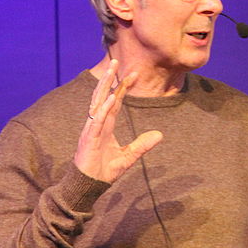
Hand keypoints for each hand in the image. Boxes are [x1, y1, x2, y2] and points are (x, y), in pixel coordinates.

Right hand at [73, 60, 162, 182]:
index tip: (133, 74)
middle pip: (104, 96)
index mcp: (106, 125)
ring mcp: (91, 129)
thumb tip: (160, 135)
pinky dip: (103, 110)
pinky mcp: (88, 138)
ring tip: (111, 71)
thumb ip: (142, 145)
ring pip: (97, 103)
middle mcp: (97, 123)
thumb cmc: (103, 171)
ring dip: (104, 87)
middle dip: (110, 78)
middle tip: (117, 61)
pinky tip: (110, 100)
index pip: (115, 101)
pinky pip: (96, 121)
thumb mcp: (128, 157)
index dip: (122, 87)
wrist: (89, 186)